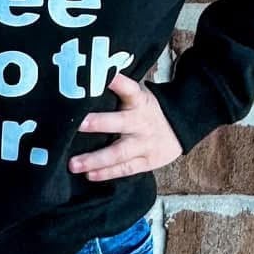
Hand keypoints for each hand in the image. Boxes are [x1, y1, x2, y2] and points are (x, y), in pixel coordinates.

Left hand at [68, 70, 182, 179]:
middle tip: (78, 125)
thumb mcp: (137, 96)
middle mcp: (141, 122)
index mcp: (139, 101)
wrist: (180, 129)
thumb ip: (117, 93)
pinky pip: (126, 168)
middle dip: (99, 123)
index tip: (101, 78)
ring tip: (74, 164)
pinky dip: (108, 173)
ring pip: (119, 152)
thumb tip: (86, 84)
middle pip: (120, 123)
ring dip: (96, 159)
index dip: (116, 82)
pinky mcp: (147, 161)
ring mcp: (145, 144)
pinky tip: (90, 175)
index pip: (128, 89)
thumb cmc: (147, 111)